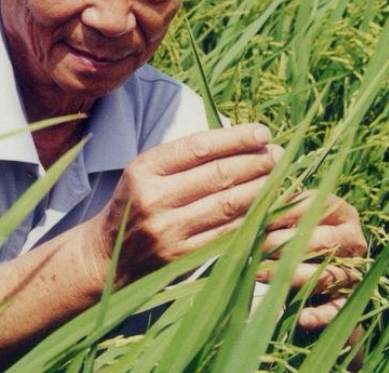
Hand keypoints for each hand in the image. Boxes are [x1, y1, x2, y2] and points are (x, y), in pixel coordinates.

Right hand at [90, 124, 282, 283]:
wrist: (110, 254)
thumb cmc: (137, 202)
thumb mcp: (147, 171)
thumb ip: (184, 157)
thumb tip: (237, 138)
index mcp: (144, 169)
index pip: (198, 147)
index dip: (236, 138)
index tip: (262, 133)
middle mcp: (154, 198)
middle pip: (218, 175)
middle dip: (256, 162)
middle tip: (278, 155)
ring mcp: (169, 230)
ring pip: (229, 205)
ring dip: (261, 188)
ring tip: (278, 177)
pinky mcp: (183, 256)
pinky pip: (228, 233)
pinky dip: (252, 218)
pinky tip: (266, 206)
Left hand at [259, 191, 366, 328]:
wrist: (302, 267)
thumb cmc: (287, 232)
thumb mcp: (283, 216)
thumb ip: (274, 207)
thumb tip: (258, 203)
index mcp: (339, 211)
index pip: (316, 206)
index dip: (286, 213)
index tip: (261, 219)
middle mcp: (352, 239)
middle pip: (322, 241)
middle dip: (285, 244)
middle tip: (257, 247)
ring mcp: (354, 269)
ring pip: (327, 274)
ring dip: (293, 276)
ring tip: (260, 273)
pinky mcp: (347, 298)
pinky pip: (338, 308)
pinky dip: (321, 315)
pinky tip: (303, 318)